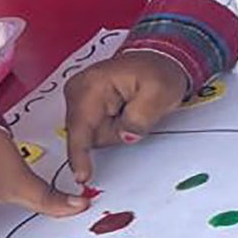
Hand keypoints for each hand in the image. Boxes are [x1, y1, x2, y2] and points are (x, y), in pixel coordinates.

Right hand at [65, 51, 189, 183]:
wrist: (158, 61)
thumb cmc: (159, 72)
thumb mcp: (160, 94)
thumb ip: (141, 117)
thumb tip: (125, 135)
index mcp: (91, 85)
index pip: (80, 128)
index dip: (80, 155)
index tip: (82, 176)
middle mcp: (78, 91)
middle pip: (87, 136)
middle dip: (114, 132)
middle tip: (137, 111)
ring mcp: (79, 99)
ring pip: (93, 136)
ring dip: (116, 130)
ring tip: (133, 108)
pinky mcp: (85, 107)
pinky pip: (96, 131)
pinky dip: (114, 127)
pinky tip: (125, 111)